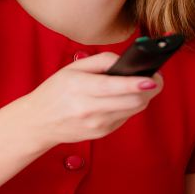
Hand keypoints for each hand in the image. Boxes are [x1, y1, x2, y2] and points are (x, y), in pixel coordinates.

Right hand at [15, 53, 162, 147]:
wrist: (39, 122)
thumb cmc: (56, 91)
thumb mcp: (72, 69)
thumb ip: (101, 61)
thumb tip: (126, 61)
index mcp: (79, 88)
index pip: (114, 87)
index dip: (137, 83)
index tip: (153, 78)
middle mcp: (88, 109)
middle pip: (132, 101)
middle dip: (150, 89)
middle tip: (155, 77)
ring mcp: (96, 124)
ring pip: (133, 109)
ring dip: (143, 97)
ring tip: (142, 85)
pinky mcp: (102, 133)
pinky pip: (125, 117)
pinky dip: (130, 106)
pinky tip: (122, 98)